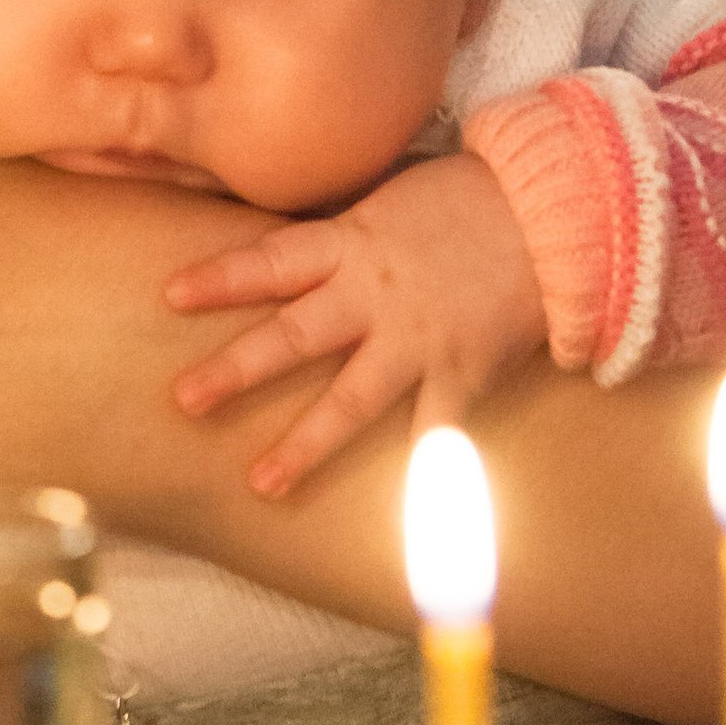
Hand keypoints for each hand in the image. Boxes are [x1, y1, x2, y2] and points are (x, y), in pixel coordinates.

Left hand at [165, 152, 547, 497]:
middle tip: (182, 399)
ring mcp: (418, 341)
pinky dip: (423, 476)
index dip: (222, 277)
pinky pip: (436, 431)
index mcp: (351, 244)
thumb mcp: (389, 201)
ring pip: (351, 400)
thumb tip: (290, 255)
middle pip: (294, 337)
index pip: (272, 261)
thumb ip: (340, 237)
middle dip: (235, 370)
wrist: (555, 211)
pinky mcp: (462, 372)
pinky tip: (403, 527)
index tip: (170, 295)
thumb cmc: (468, 197)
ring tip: (261, 483)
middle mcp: (374, 297)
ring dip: (305, 444)